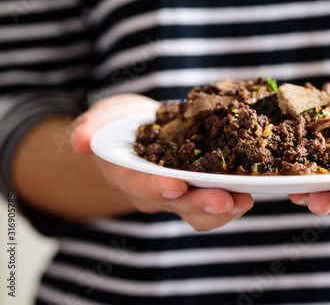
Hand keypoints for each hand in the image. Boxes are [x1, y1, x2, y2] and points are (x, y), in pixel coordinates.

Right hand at [71, 94, 253, 229]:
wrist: (141, 134)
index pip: (141, 185)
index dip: (157, 187)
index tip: (175, 186)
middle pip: (178, 204)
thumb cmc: (121, 126)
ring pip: (200, 212)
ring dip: (224, 208)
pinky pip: (217, 202)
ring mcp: (179, 195)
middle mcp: (155, 192)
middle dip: (201, 203)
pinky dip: (234, 198)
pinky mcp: (200, 189)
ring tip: (246, 199)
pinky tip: (251, 189)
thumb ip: (91, 126)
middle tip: (225, 199)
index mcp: (129, 176)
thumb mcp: (104, 117)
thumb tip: (78, 140)